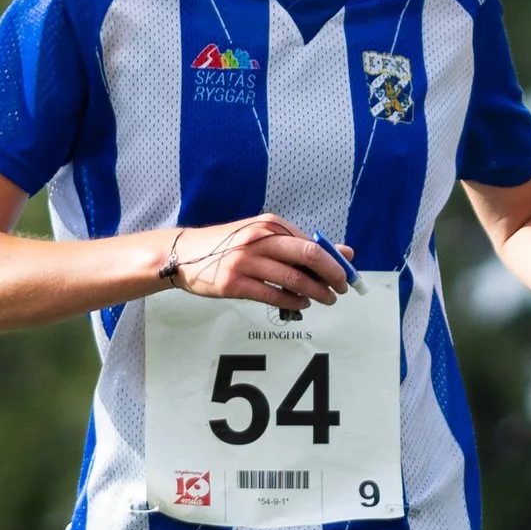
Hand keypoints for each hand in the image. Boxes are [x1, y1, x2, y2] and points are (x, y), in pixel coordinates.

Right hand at [164, 213, 350, 309]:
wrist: (184, 254)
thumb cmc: (229, 246)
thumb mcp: (263, 236)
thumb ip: (299, 244)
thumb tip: (343, 252)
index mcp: (269, 224)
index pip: (312, 243)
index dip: (334, 261)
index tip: (346, 274)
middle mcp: (259, 239)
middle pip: (308, 256)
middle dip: (331, 275)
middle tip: (341, 289)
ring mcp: (245, 262)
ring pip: (293, 279)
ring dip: (316, 293)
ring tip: (325, 299)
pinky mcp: (234, 284)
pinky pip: (272, 296)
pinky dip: (293, 302)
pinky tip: (301, 304)